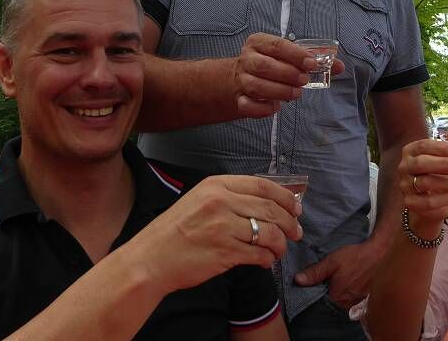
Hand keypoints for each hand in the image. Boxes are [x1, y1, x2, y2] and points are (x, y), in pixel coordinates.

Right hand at [135, 175, 303, 294]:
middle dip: (290, 222)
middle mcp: (221, 202)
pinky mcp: (225, 252)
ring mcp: (223, 227)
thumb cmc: (174, 232)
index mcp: (216, 185)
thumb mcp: (199, 200)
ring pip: (269, 233)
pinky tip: (265, 261)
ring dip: (281, 243)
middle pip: (271, 208)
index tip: (296, 208)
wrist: (150, 259)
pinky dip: (268, 259)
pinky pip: (259, 255)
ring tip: (280, 249)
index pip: (263, 185)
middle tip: (297, 232)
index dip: (286, 197)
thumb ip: (229, 197)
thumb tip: (267, 202)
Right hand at [232, 33, 345, 118]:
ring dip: (279, 91)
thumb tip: (339, 66)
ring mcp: (241, 80)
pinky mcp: (239, 99)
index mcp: (259, 42)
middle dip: (287, 74)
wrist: (240, 78)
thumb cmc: (272, 64)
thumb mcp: (289, 56)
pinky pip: (248, 106)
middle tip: (304, 81)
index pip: (277, 45)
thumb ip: (313, 59)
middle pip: (264, 66)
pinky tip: (276, 106)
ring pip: (256, 86)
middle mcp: (247, 59)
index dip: (295, 55)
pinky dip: (264, 109)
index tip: (311, 64)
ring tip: (296, 93)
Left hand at [294, 240, 380, 308]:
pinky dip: (345, 292)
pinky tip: (346, 282)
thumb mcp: (332, 261)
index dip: (314, 292)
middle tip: (325, 280)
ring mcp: (356, 302)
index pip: (319, 300)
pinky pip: (349, 299)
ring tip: (336, 280)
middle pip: (330, 301)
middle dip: (325, 292)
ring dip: (336, 293)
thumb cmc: (355, 257)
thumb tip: (298, 280)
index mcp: (337, 297)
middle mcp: (347, 303)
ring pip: (340, 301)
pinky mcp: (363, 298)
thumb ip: (315, 272)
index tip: (311, 284)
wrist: (378, 253)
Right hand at [398, 139, 447, 232]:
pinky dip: (441, 200)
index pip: (423, 145)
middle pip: (422, 163)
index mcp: (412, 152)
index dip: (440, 147)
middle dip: (445, 164)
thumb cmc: (440, 179)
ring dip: (446, 183)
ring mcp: (405, 185)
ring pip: (425, 182)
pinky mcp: (409, 203)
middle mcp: (405, 167)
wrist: (427, 205)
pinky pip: (426, 202)